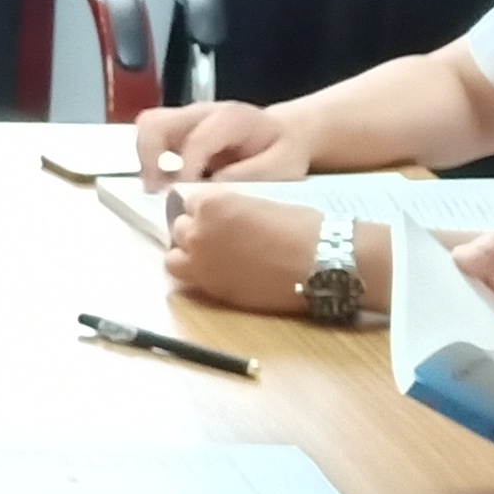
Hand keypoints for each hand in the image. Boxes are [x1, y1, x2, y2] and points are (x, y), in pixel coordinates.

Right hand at [132, 97, 294, 184]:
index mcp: (230, 118)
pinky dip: (150, 163)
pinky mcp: (177, 131)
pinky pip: (150, 139)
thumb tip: (211, 187)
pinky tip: (165, 187)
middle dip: (149, 160)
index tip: (187, 199)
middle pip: (155, 122)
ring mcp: (185, 119)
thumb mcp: (281, 167)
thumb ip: (250, 175)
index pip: (195, 140)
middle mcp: (201, 112)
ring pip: (146, 126)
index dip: (187, 171)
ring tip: (157, 191)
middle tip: (159, 193)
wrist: (282, 135)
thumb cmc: (282, 153)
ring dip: (145, 161)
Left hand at [161, 188, 335, 315]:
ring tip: (211, 258)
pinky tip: (221, 275)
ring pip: (173, 259)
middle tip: (217, 237)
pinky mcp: (212, 291)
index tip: (218, 216)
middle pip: (180, 229)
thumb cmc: (302, 225)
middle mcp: (198, 232)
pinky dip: (200, 277)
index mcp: (211, 204)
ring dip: (188, 256)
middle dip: (195, 231)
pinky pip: (191, 282)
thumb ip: (233, 210)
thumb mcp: (260, 202)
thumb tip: (226, 219)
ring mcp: (201, 264)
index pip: (190, 202)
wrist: (320, 263)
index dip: (206, 209)